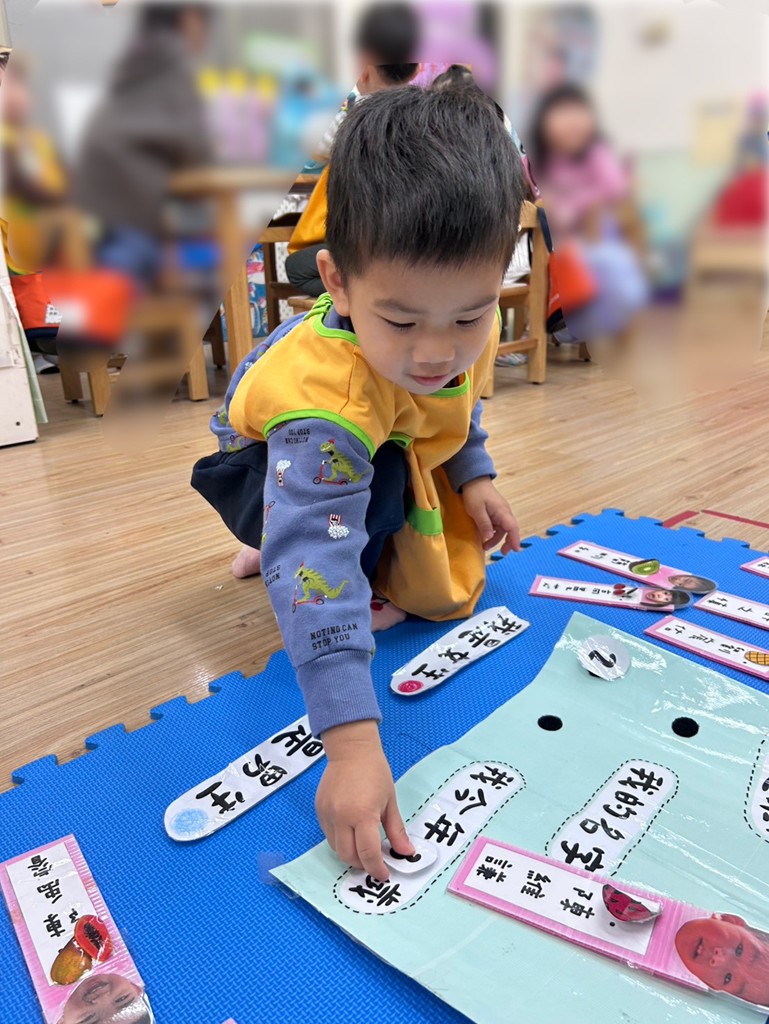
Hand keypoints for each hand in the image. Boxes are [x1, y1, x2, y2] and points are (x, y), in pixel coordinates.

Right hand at [317, 720, 413, 879]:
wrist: (351, 749)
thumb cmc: (375, 772)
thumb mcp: (390, 801)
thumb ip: (396, 830)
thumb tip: (406, 853)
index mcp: (362, 815)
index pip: (368, 854)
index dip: (377, 869)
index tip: (384, 875)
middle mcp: (341, 817)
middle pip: (348, 856)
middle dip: (362, 864)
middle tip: (374, 862)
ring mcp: (327, 814)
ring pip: (335, 848)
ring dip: (350, 853)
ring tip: (362, 846)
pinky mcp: (319, 809)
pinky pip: (328, 834)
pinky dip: (340, 839)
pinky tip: (351, 831)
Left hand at [461, 477, 520, 554]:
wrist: (473, 480)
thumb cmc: (475, 493)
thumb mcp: (477, 510)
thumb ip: (484, 524)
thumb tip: (489, 537)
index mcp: (502, 512)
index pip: (512, 527)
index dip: (515, 539)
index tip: (516, 549)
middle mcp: (504, 513)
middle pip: (510, 530)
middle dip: (507, 542)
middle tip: (503, 553)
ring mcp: (500, 512)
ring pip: (502, 529)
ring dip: (496, 539)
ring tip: (485, 546)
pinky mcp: (495, 512)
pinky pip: (497, 525)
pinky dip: (493, 533)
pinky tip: (485, 537)